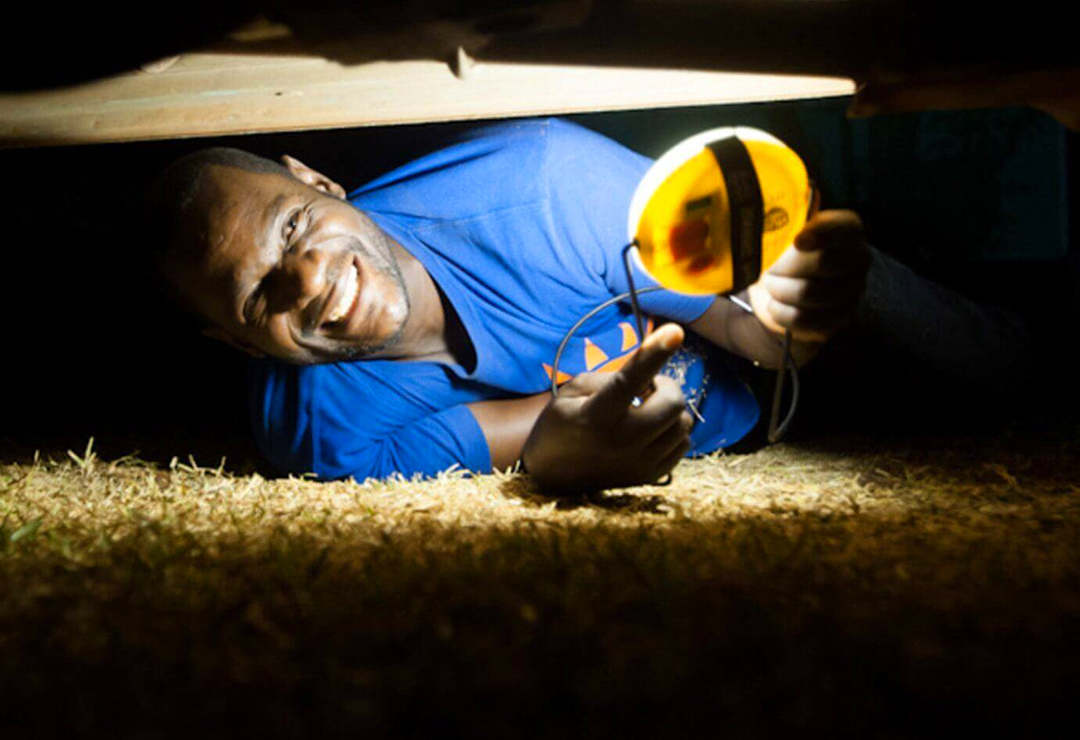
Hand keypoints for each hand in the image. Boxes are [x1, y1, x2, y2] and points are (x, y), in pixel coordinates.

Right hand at [520, 324, 694, 493]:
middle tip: (647, 387)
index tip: (674, 331)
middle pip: (673, 404)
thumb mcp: (571, 391)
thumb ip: (609, 378)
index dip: (654, 353)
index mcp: (597, 416)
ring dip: (670, 409)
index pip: (631, 380)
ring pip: (683, 424)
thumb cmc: (561, 423)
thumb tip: (647, 377)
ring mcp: (638, 462)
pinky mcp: (650, 476)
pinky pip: (683, 444)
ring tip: (645, 410)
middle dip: (666, 386)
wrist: (551, 475)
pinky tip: (651, 430)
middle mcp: (622, 441)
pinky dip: (673, 431)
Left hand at [748, 209, 869, 342]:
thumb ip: (784, 214)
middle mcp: (859, 258)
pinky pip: (803, 317)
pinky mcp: (838, 319)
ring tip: (772, 285)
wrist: (784, 290)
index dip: (819, 232)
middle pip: (822, 260)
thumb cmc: (783, 253)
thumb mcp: (784, 228)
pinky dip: (780, 312)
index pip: (844, 226)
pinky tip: (775, 305)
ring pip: (808, 291)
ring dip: (778, 289)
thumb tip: (777, 204)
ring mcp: (853, 291)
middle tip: (769, 267)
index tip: (796, 241)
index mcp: (849, 229)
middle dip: (785, 265)